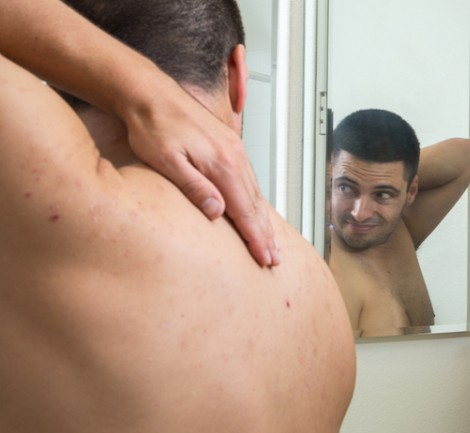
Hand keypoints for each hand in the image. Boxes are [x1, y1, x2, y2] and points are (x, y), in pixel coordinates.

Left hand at [123, 90, 280, 266]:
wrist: (149, 92)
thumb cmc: (152, 124)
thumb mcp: (166, 160)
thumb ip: (193, 186)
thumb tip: (216, 211)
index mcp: (222, 163)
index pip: (244, 210)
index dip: (255, 238)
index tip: (264, 258)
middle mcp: (234, 156)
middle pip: (255, 204)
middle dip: (266, 234)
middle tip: (274, 258)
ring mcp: (234, 150)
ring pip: (255, 192)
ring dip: (263, 219)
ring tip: (270, 241)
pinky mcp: (228, 145)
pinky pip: (249, 179)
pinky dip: (256, 200)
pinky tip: (256, 209)